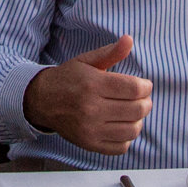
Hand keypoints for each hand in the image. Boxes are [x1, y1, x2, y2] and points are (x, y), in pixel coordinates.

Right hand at [22, 35, 152, 156]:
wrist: (42, 101)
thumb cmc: (68, 78)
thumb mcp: (87, 61)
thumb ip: (110, 52)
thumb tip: (129, 39)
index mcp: (92, 84)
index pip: (134, 89)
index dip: (146, 87)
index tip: (145, 85)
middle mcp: (91, 108)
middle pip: (136, 110)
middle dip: (146, 103)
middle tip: (142, 98)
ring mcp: (90, 129)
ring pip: (132, 130)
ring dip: (139, 120)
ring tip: (134, 113)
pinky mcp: (89, 144)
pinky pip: (121, 147)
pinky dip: (127, 137)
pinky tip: (122, 126)